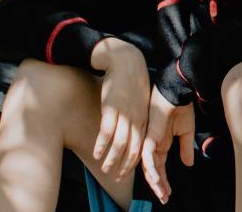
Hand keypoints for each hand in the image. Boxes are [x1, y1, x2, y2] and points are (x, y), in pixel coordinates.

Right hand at [89, 37, 149, 180]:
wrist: (126, 63)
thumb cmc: (131, 84)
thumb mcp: (139, 103)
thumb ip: (136, 119)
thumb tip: (130, 133)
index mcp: (144, 120)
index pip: (141, 147)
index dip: (134, 162)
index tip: (127, 173)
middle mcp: (136, 120)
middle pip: (132, 149)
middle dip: (124, 166)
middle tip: (116, 178)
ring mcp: (124, 115)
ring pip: (119, 144)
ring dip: (112, 159)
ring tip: (105, 169)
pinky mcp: (111, 109)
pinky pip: (106, 132)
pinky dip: (102, 145)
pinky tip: (97, 154)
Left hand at [141, 86, 195, 203]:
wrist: (177, 93)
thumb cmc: (181, 107)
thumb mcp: (185, 132)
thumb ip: (185, 148)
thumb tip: (189, 164)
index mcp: (160, 144)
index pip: (160, 167)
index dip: (164, 181)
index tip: (168, 194)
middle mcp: (153, 145)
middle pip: (153, 170)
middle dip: (159, 186)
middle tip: (164, 199)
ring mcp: (149, 141)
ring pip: (148, 167)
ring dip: (155, 181)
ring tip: (162, 193)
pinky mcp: (149, 136)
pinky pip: (147, 156)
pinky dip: (151, 168)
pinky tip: (156, 179)